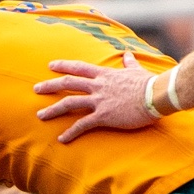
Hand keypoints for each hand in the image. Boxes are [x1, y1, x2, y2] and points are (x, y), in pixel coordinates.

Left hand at [33, 53, 163, 140]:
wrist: (157, 95)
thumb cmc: (150, 84)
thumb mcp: (137, 70)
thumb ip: (129, 63)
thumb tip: (128, 54)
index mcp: (105, 75)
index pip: (80, 68)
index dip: (64, 66)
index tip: (51, 65)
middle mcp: (98, 86)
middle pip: (68, 83)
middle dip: (50, 85)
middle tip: (36, 89)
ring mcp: (99, 101)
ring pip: (69, 103)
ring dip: (52, 110)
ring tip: (40, 116)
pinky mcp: (103, 116)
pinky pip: (82, 125)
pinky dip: (70, 132)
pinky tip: (62, 139)